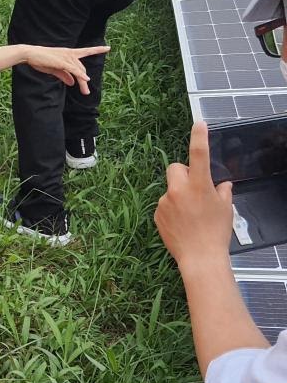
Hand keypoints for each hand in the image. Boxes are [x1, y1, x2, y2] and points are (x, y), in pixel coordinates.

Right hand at [22, 45, 109, 94]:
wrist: (30, 54)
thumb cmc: (41, 60)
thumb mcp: (54, 69)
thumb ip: (64, 75)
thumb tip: (72, 82)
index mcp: (69, 53)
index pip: (86, 51)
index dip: (97, 49)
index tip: (108, 48)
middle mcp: (70, 53)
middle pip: (82, 68)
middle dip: (84, 81)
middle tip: (86, 92)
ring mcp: (66, 57)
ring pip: (79, 71)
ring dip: (83, 82)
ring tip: (85, 92)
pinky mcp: (62, 61)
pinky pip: (74, 69)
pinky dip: (80, 75)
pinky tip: (86, 79)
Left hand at [155, 122, 234, 269]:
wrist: (199, 257)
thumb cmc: (215, 233)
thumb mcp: (226, 209)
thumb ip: (223, 192)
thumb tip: (222, 185)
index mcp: (199, 186)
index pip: (198, 155)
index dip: (199, 137)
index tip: (199, 124)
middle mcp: (178, 190)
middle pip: (175, 167)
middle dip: (183, 173)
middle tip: (195, 187)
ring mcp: (164, 202)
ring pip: (170, 188)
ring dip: (178, 194)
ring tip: (191, 214)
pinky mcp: (156, 213)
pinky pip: (164, 203)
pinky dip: (172, 208)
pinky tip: (182, 223)